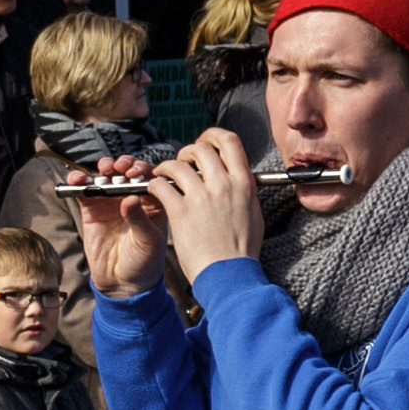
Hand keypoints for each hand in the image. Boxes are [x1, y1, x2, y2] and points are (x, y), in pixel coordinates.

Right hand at [66, 172, 168, 298]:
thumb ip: (140, 219)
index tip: (135, 173)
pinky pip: (85, 190)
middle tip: (120, 169)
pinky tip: (78, 179)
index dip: (142, 170)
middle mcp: (133, 198)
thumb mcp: (148, 241)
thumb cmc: (145, 262)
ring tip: (104, 170)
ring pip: (106, 177)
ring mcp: (112, 202)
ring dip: (104, 168)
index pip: (149, 177)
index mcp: (154, 202)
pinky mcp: (92, 210)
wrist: (124, 283)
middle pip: (127, 171)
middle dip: (123, 164)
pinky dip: (79, 181)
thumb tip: (130, 199)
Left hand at [150, 131, 258, 279]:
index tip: (205, 141)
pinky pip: (161, 185)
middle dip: (188, 151)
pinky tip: (155, 191)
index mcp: (244, 183)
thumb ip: (244, 191)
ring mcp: (202, 197)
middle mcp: (224, 185)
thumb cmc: (241, 251)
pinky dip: (155, 184)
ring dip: (167, 166)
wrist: (230, 275)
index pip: (230, 141)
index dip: (213, 135)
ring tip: (163, 175)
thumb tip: (237, 178)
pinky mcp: (181, 211)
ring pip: (178, 163)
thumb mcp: (253, 213)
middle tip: (182, 162)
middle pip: (201, 147)